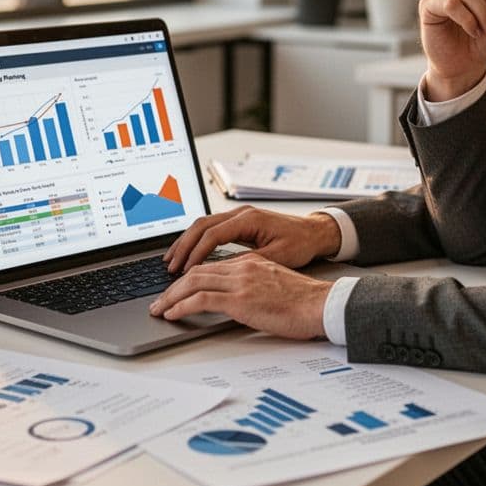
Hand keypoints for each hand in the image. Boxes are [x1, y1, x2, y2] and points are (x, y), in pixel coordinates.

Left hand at [149, 253, 331, 339]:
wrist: (321, 305)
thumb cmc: (304, 302)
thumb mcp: (274, 287)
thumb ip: (253, 287)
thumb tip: (237, 301)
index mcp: (250, 263)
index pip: (210, 266)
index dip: (188, 278)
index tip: (176, 290)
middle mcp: (242, 268)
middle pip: (196, 272)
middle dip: (172, 287)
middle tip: (159, 301)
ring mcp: (240, 282)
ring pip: (193, 282)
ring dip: (171, 297)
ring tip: (159, 309)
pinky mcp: (240, 299)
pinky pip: (201, 299)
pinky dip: (181, 305)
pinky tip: (172, 314)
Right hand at [164, 206, 341, 272]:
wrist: (315, 231)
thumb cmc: (300, 243)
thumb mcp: (276, 257)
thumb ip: (248, 262)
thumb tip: (222, 272)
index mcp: (249, 219)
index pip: (212, 235)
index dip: (196, 254)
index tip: (185, 271)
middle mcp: (240, 213)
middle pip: (201, 225)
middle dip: (183, 246)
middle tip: (170, 267)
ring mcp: (238, 215)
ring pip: (202, 225)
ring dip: (185, 242)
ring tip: (172, 261)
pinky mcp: (239, 222)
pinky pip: (210, 228)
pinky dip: (196, 240)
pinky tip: (189, 254)